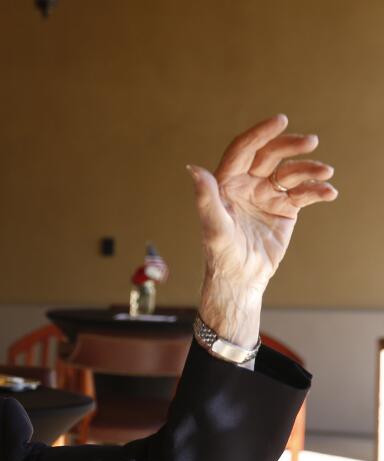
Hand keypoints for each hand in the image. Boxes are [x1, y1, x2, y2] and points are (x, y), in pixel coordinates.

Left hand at [189, 114, 337, 346]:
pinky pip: (303, 194)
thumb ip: (206, 197)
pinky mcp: (285, 209)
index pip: (244, 150)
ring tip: (325, 173)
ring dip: (309, 169)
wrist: (240, 279)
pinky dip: (317, 191)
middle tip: (311, 142)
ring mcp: (267, 195)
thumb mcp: (213, 226)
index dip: (260, 133)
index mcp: (226, 183)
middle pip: (270, 155)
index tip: (280, 120)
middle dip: (290, 146)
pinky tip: (328, 193)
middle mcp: (247, 184)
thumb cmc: (221, 254)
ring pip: (291, 172)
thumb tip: (193, 169)